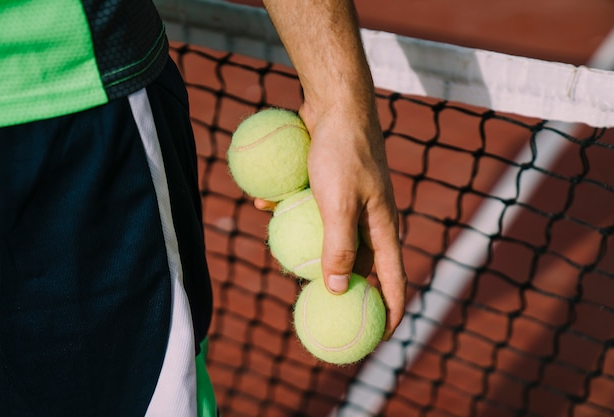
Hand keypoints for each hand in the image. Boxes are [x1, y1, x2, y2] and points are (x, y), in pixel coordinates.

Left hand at [255, 104, 406, 338]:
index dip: (388, 315)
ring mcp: (351, 206)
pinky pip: (312, 213)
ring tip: (281, 260)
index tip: (376, 341)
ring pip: (331, 241)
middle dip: (340, 288)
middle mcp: (371, 222)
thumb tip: (339, 290)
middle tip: (316, 308)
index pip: (394, 283)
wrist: (335, 104)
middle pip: (360, 267)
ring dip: (307, 251)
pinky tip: (263, 206)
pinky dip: (291, 215)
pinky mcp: (331, 190)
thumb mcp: (338, 203)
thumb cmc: (342, 151)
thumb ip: (338, 247)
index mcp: (384, 229)